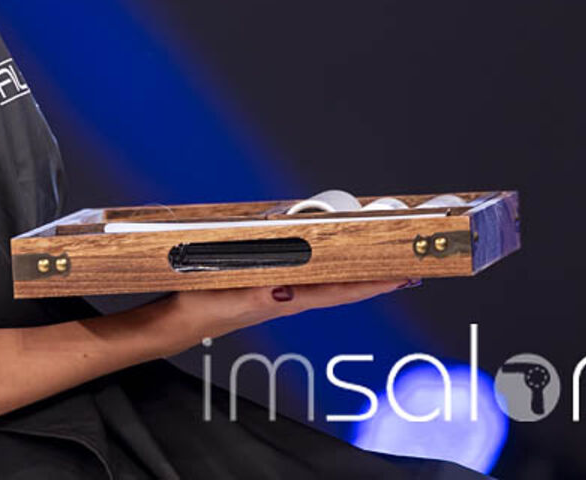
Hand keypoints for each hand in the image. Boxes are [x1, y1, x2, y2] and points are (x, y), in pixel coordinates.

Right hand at [168, 277, 419, 345]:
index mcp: (287, 299)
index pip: (340, 292)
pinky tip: (327, 263)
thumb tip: (287, 288)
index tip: (404, 276)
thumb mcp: (230, 298)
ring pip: (327, 283)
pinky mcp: (266, 287)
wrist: (178, 322)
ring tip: (378, 266)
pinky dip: (327, 270)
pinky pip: (307, 278)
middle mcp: (289, 297)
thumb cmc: (202, 308)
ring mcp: (279, 294)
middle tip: (406, 268)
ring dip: (353, 275)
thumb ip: (258, 295)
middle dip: (373, 279)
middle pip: (341, 288)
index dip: (373, 284)